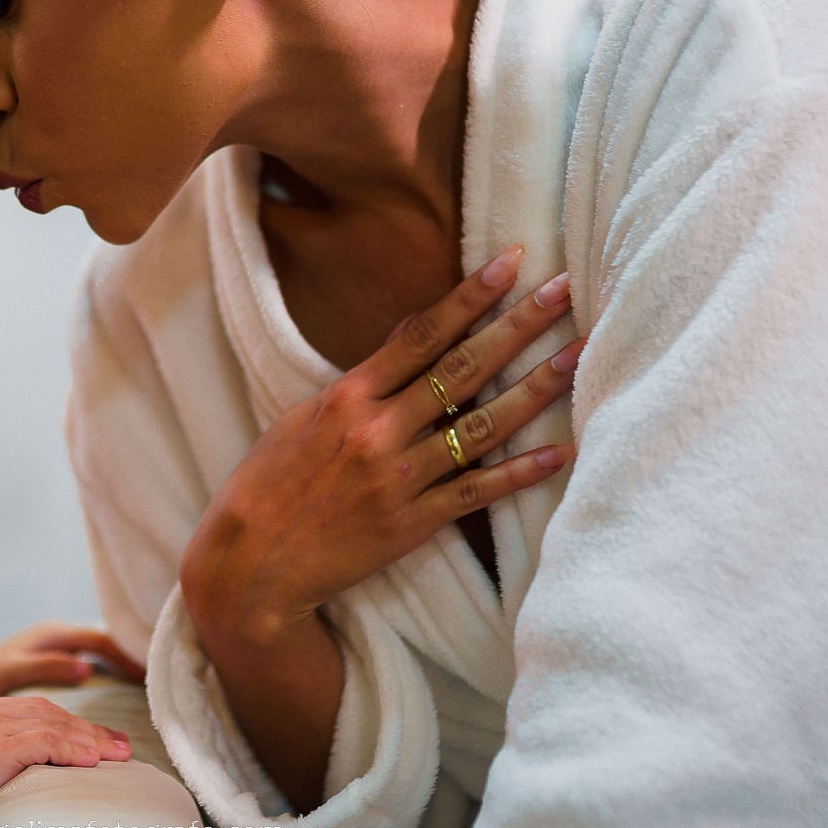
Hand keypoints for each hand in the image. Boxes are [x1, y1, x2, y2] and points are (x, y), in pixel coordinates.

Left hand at [0, 622, 146, 698]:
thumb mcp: (15, 672)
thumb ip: (49, 668)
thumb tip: (87, 668)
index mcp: (53, 634)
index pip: (101, 640)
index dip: (126, 655)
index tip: (147, 674)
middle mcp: (57, 635)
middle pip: (104, 645)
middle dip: (128, 662)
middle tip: (154, 684)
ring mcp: (56, 647)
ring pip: (97, 654)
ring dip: (118, 668)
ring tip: (142, 690)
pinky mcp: (52, 661)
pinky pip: (88, 663)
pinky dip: (105, 673)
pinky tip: (114, 691)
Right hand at [0, 697, 132, 827]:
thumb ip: (18, 752)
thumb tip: (68, 757)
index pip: (41, 710)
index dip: (77, 725)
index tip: (108, 742)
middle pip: (50, 713)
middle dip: (90, 731)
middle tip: (123, 748)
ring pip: (51, 726)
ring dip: (89, 742)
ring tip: (117, 757)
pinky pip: (44, 742)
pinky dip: (72, 751)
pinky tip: (91, 763)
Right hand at [180, 245, 580, 647]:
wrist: (250, 564)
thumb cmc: (268, 484)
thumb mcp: (303, 417)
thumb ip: (363, 379)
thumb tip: (409, 335)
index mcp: (346, 396)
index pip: (421, 334)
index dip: (469, 296)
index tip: (510, 263)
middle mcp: (377, 430)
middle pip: (461, 369)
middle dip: (516, 326)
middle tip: (562, 291)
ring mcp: (398, 478)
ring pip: (481, 426)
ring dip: (535, 390)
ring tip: (577, 357)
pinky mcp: (412, 524)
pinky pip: (477, 492)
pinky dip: (520, 473)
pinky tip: (562, 451)